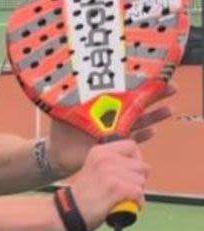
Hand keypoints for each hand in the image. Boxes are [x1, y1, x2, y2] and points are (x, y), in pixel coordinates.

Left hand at [49, 83, 175, 174]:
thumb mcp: (63, 112)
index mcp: (104, 107)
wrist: (58, 154)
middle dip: (156, 97)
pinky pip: (133, 141)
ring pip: (140, 122)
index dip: (141, 86)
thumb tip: (63, 81)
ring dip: (155, 116)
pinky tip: (152, 131)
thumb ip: (65, 99)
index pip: (126, 94)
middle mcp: (114, 118)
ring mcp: (116, 132)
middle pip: (139, 105)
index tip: (156, 77)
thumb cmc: (62, 131)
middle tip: (172, 88)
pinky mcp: (115, 147)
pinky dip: (142, 137)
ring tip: (169, 109)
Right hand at [67, 139, 148, 229]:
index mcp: (100, 151)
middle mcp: (105, 158)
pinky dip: (135, 203)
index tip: (128, 173)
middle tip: (124, 190)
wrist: (69, 211)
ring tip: (121, 198)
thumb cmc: (85, 194)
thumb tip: (141, 167)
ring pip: (141, 181)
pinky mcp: (115, 188)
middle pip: (142, 166)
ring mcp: (110, 172)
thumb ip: (114, 163)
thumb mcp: (96, 168)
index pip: (131, 146)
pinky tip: (124, 206)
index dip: (135, 160)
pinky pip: (138, 193)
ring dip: (136, 193)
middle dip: (137, 180)